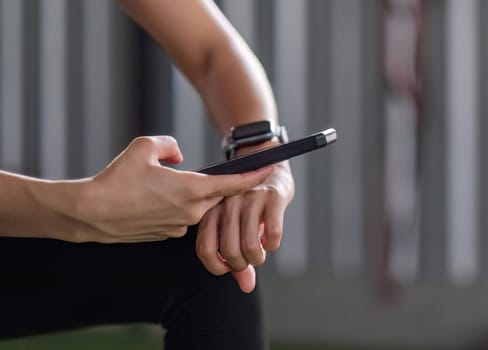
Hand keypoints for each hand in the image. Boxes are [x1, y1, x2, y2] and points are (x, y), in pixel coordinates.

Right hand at [68, 136, 272, 242]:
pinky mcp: (166, 234)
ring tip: (168, 185)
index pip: (233, 183)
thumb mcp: (143, 147)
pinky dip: (178, 207)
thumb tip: (179, 156)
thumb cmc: (116, 179)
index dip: (253, 176)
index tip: (269, 169)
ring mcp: (179, 226)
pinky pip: (182, 217)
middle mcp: (191, 211)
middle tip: (223, 172)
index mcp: (191, 189)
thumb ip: (169, 145)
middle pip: (218, 195)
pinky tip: (155, 199)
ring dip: (194, 195)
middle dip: (222, 185)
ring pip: (198, 206)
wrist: (91, 214)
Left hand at [196, 152, 294, 292]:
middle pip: (230, 251)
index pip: (205, 248)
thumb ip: (238, 258)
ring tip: (261, 253)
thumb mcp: (238, 228)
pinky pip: (273, 233)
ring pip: (250, 245)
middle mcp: (228, 203)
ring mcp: (250, 198)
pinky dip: (273, 245)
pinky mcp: (272, 196)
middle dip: (242, 265)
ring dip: (258, 258)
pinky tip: (272, 241)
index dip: (217, 266)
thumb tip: (247, 287)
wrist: (270, 167)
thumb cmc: (250, 204)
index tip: (228, 268)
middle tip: (249, 260)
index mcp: (212, 210)